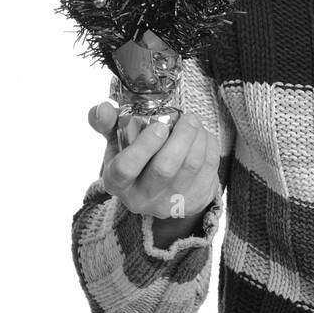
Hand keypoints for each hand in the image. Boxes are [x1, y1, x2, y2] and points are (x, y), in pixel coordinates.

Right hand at [87, 101, 220, 221]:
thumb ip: (106, 122)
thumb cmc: (136, 159)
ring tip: (194, 122)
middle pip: (164, 169)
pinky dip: (209, 147)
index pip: (125, 168)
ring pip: (191, 167)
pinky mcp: (195, 201)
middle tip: (186, 117)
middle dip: (180, 137)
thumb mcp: (116, 142)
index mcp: (116, 183)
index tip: (159, 126)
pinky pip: (209, 169)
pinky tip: (202, 136)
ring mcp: (170, 204)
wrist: (160, 190)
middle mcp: (142, 199)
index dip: (144, 145)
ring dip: (197, 138)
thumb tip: (104, 108)